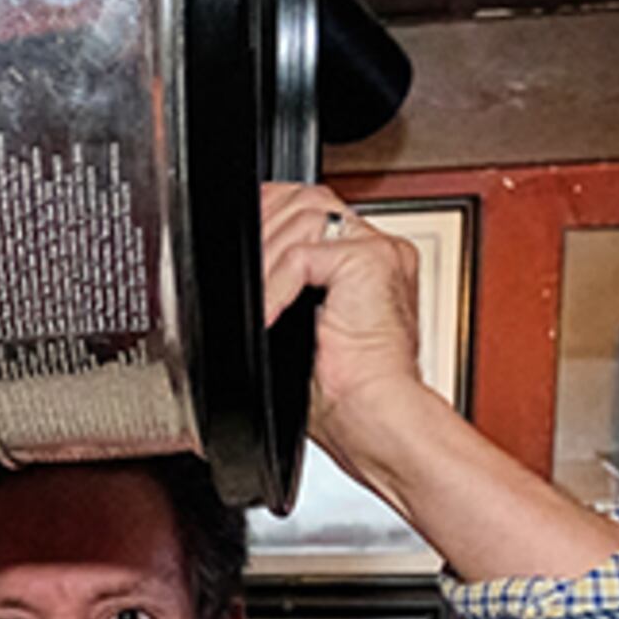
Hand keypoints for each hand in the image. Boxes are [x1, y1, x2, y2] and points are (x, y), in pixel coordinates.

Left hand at [259, 182, 430, 457]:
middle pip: (306, 200)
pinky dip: (274, 286)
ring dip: (265, 260)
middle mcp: (380, 248)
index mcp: (367, 262)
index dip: (270, 214)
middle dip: (262, 228)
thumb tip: (241, 284)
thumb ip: (284, 292)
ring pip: (302, 219)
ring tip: (256, 302)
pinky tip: (268, 315)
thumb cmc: (347, 395)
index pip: (311, 208)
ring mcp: (379, 250)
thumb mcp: (304, 331)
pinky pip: (302, 255)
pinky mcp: (370, 261)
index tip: (240, 240)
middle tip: (238, 272)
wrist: (377, 418)